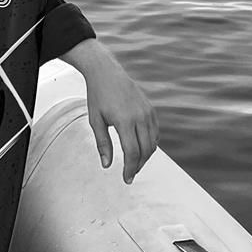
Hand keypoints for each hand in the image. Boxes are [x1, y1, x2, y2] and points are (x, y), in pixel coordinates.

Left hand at [63, 39, 158, 183]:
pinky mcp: (151, 109)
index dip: (130, 169)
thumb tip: (107, 165)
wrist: (106, 73)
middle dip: (138, 165)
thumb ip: (102, 144)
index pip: (132, 152)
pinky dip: (150, 144)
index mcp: (124, 120)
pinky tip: (141, 148)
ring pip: (153, 143)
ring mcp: (148, 112)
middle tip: (129, 174)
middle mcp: (140, 117)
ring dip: (145, 156)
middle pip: (145, 150)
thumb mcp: (95, 120)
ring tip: (134, 163)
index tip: (126, 179)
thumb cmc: (98, 96)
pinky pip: (155, 132)